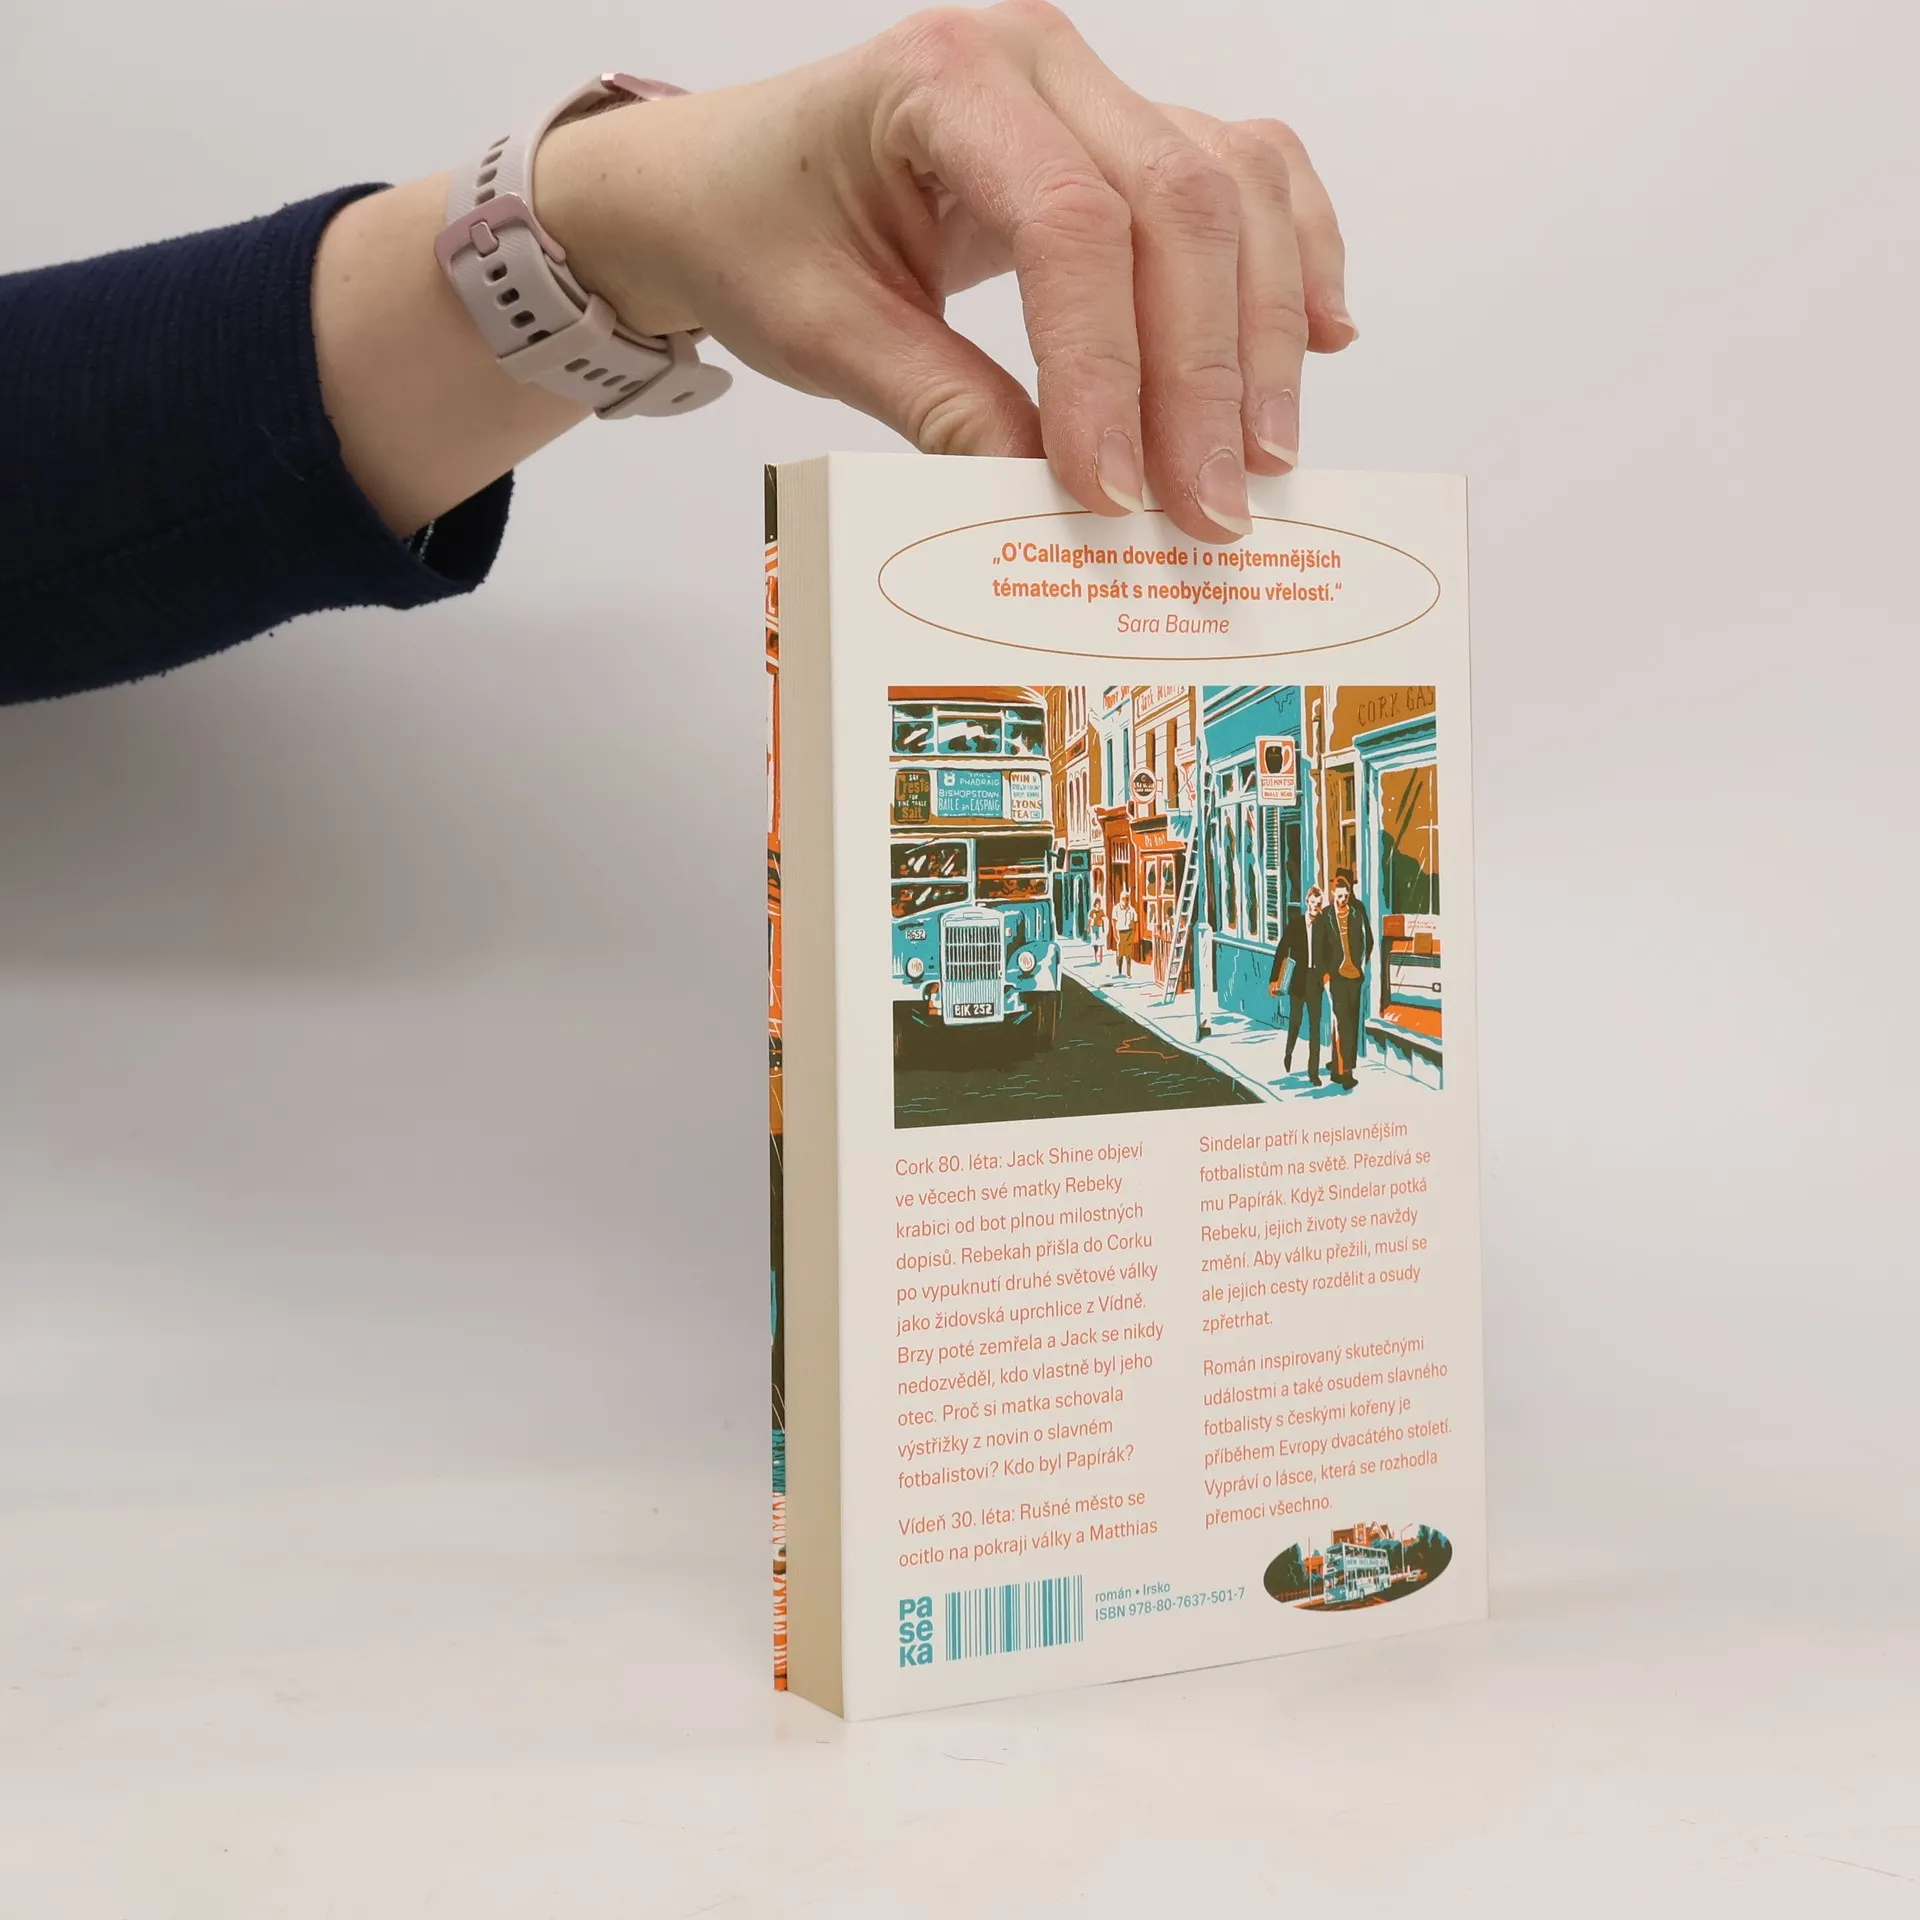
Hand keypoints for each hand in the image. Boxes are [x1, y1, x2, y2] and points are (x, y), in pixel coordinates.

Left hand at [540, 2, 1353, 541]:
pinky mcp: (1125, 128)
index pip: (1069, 226)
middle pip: (1178, 205)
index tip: (1116, 494)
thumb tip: (1052, 501)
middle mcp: (1037, 58)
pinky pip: (1246, 173)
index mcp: (944, 81)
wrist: (726, 181)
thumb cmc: (759, 236)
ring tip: (1265, 456)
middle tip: (1211, 508)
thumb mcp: (825, 334)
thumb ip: (942, 408)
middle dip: (1204, 375)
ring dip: (1264, 330)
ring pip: (1233, 189)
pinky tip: (1321, 338)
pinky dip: (1293, 256)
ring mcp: (1094, 84)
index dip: (1107, 372)